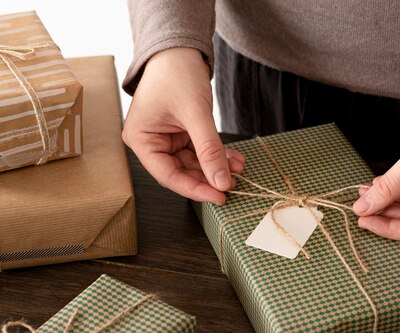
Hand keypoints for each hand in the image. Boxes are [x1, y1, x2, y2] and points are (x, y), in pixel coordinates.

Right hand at [122, 47, 243, 202]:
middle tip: (233, 185)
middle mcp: (151, 142)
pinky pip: (201, 152)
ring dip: (217, 167)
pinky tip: (234, 159)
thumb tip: (222, 181)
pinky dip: (217, 155)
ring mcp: (167, 139)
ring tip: (238, 169)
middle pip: (182, 172)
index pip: (168, 175)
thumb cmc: (177, 74)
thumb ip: (209, 149)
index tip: (219, 196)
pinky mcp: (182, 134)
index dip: (195, 189)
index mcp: (141, 139)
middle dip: (209, 178)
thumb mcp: (195, 113)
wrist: (180, 49)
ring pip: (194, 164)